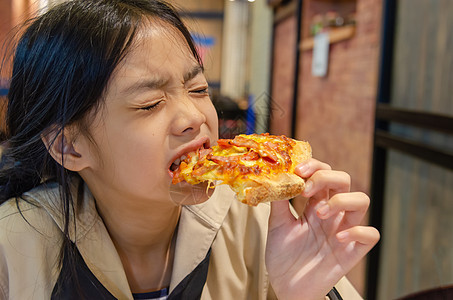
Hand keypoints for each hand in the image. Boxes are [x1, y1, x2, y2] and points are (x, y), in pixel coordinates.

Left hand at [265, 158, 379, 299]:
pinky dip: (358, 231)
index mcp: (313, 204)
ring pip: (362, 201)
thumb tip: (275, 178)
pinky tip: (338, 237)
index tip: (299, 171)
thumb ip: (278, 202)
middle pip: (344, 180)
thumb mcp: (276, 225)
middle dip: (327, 177)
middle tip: (307, 188)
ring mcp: (343, 230)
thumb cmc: (283, 256)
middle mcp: (331, 213)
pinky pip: (370, 234)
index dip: (315, 167)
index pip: (323, 173)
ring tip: (320, 213)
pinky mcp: (352, 251)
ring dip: (342, 200)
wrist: (286, 287)